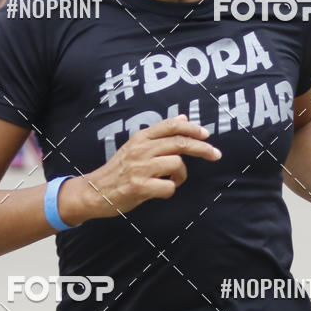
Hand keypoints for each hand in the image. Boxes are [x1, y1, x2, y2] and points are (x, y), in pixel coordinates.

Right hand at [59, 115, 221, 224]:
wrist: (94, 192)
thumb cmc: (119, 171)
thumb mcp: (136, 146)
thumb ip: (159, 134)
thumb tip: (183, 118)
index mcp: (140, 138)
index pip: (171, 126)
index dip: (192, 128)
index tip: (206, 134)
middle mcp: (141, 150)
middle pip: (180, 143)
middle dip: (202, 148)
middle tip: (216, 154)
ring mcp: (140, 168)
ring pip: (177, 164)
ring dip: (180, 176)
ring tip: (171, 180)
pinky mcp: (139, 187)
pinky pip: (169, 187)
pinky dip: (170, 190)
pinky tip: (160, 191)